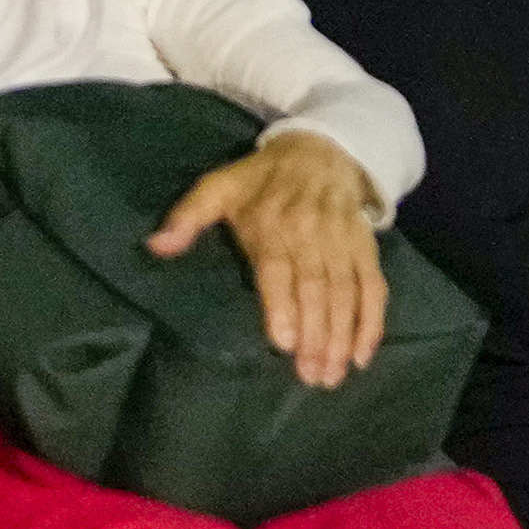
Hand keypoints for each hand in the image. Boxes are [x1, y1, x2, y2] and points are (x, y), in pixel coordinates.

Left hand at [148, 132, 389, 387]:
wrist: (319, 151)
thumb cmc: (260, 181)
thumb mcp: (217, 188)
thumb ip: (187, 217)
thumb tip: (155, 246)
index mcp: (272, 223)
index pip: (279, 268)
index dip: (282, 305)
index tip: (283, 343)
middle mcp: (311, 234)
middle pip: (315, 289)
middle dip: (316, 336)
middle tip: (311, 378)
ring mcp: (342, 242)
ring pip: (345, 293)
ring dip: (341, 337)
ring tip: (333, 375)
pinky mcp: (365, 247)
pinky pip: (373, 286)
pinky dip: (371, 321)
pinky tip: (362, 355)